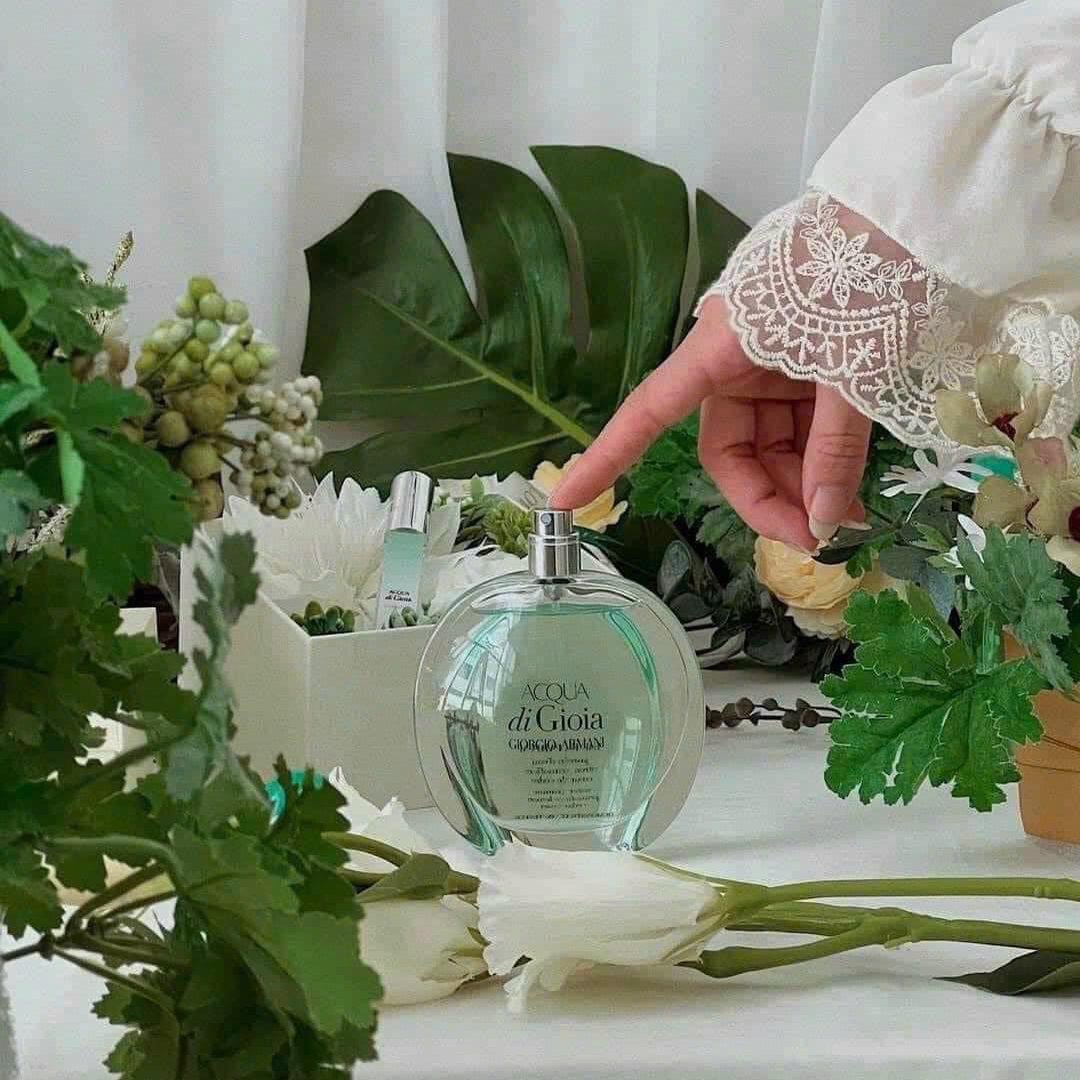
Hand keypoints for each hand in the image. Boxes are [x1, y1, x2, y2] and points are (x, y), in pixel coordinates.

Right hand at [550, 296, 870, 550]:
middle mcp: (734, 361)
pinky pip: (801, 429)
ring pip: (770, 447)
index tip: (565, 498)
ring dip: (804, 486)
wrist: (913, 217)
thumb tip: (823, 523)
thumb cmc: (869, 278)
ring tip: (850, 519)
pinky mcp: (806, 369)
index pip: (649, 413)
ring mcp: (771, 367)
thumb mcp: (852, 371)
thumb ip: (834, 450)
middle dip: (769, 498)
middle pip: (730, 450)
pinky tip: (852, 490)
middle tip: (819, 538)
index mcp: (720, 348)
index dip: (607, 457)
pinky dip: (824, 461)